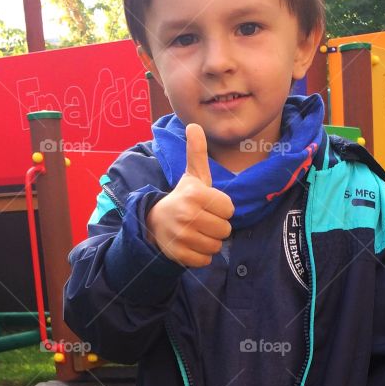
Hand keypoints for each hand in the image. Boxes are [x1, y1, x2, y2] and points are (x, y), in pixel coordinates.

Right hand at [145, 123, 233, 267]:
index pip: (229, 209)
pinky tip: (191, 244)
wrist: (154, 222)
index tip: (208, 206)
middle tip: (202, 220)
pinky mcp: (179, 255)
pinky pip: (206, 260)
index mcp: (195, 194)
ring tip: (197, 232)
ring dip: (210, 241)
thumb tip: (194, 125)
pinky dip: (201, 255)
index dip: (221, 209)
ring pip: (216, 246)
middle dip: (217, 226)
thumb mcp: (192, 176)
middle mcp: (187, 215)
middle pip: (225, 230)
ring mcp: (182, 236)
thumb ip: (197, 152)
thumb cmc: (182, 198)